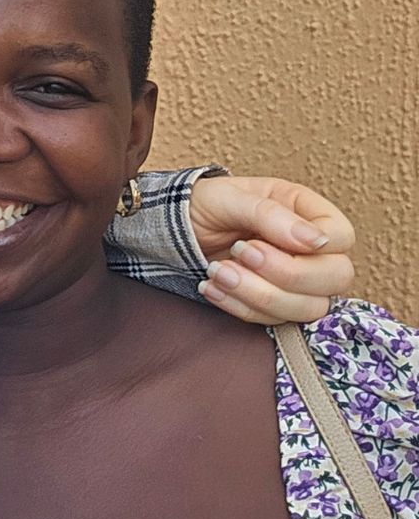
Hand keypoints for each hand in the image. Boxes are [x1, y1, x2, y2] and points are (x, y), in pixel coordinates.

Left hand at [189, 176, 356, 324]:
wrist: (177, 228)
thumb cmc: (209, 203)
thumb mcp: (231, 197)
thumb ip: (271, 215)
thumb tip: (315, 240)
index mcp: (308, 212)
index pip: (342, 237)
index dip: (312, 247)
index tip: (260, 241)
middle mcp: (312, 249)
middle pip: (336, 278)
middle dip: (285, 274)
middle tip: (238, 253)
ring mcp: (299, 281)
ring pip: (310, 307)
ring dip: (260, 295)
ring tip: (217, 272)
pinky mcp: (277, 305)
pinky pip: (275, 321)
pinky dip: (241, 308)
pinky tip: (212, 287)